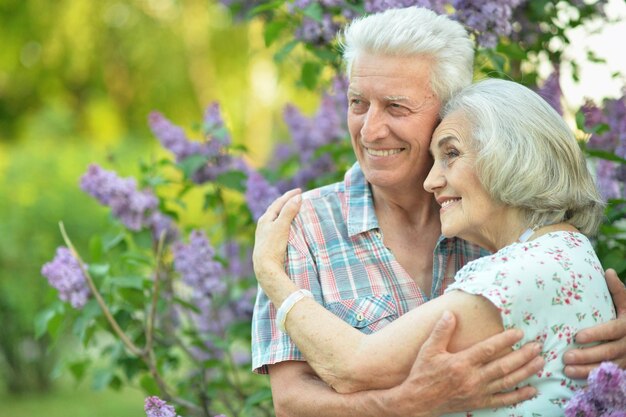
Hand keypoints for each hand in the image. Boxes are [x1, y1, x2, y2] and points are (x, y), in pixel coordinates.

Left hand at [252, 189, 301, 298]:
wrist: (265, 267)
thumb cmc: (272, 246)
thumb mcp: (281, 226)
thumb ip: (289, 211)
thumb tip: (297, 197)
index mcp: (265, 218)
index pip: (279, 203)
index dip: (289, 195)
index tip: (300, 190)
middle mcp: (263, 225)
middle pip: (275, 209)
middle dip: (286, 202)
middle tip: (296, 197)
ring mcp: (265, 234)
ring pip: (275, 219)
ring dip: (284, 212)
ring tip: (293, 209)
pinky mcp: (268, 243)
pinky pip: (277, 227)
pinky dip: (283, 222)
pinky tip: (287, 227)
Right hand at [386, 311, 542, 416]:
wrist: (418, 401)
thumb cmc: (422, 373)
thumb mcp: (428, 349)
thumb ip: (441, 331)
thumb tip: (451, 313)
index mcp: (461, 362)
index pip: (488, 349)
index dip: (505, 340)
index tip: (519, 333)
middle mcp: (472, 378)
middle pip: (504, 366)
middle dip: (523, 356)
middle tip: (538, 346)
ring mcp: (478, 392)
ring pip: (507, 382)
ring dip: (526, 372)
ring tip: (540, 362)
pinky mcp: (478, 402)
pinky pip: (503, 400)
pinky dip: (519, 396)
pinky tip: (532, 390)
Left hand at [563, 268, 625, 378]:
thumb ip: (618, 291)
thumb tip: (609, 272)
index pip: (612, 331)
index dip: (596, 334)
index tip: (577, 337)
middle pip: (608, 351)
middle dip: (587, 355)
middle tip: (566, 357)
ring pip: (607, 366)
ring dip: (587, 370)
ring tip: (567, 370)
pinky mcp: (622, 369)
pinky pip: (607, 375)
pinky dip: (593, 378)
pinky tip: (577, 380)